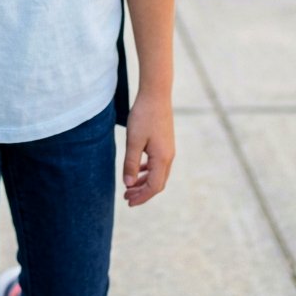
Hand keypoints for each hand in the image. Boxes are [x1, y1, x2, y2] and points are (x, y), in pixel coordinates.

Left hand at [123, 90, 174, 207]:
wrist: (156, 94)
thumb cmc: (143, 116)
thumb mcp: (133, 141)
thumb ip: (131, 164)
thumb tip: (129, 184)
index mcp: (162, 159)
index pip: (154, 187)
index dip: (141, 197)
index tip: (128, 201)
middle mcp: (168, 157)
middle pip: (158, 183)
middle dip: (143, 192)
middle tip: (126, 197)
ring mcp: (168, 150)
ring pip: (158, 174)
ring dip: (144, 182)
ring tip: (130, 186)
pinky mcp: (165, 143)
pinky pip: (158, 164)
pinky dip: (148, 171)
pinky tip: (138, 170)